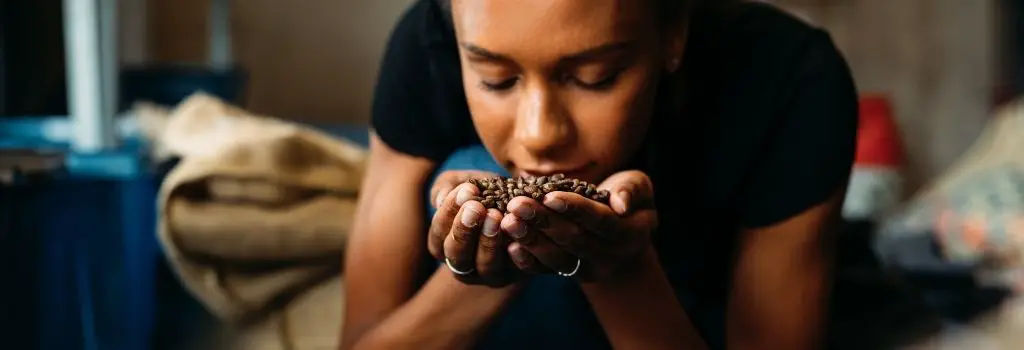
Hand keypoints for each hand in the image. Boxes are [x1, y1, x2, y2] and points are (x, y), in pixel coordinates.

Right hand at [427, 170, 539, 286]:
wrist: (519, 202)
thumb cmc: (483, 191)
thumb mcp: (462, 183)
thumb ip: (447, 186)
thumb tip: (439, 199)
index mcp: (443, 245)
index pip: (439, 233)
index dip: (449, 212)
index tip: (466, 189)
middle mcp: (464, 265)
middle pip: (457, 256)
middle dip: (464, 231)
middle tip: (477, 207)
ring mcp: (491, 273)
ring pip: (486, 266)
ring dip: (489, 242)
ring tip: (496, 216)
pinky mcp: (517, 273)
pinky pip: (516, 270)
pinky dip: (518, 257)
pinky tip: (518, 240)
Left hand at [501, 170, 657, 281]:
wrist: (622, 234)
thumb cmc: (628, 200)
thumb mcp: (638, 187)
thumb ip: (632, 190)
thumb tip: (621, 204)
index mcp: (629, 233)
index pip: (599, 221)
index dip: (574, 209)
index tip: (548, 195)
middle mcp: (609, 256)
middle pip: (573, 240)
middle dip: (543, 221)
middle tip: (516, 204)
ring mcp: (588, 269)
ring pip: (557, 257)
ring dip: (530, 239)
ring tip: (508, 221)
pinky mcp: (569, 274)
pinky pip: (547, 271)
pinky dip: (527, 261)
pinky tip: (509, 246)